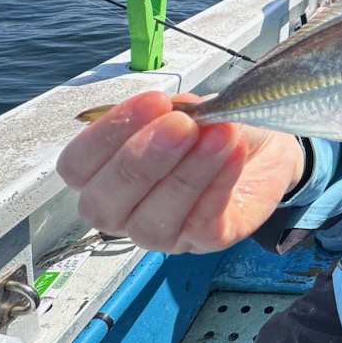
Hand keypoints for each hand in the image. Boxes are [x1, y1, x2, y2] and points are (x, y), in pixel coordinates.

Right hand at [57, 91, 302, 253]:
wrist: (265, 150)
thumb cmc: (211, 131)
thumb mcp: (187, 111)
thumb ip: (171, 112)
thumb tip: (173, 112)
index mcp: (105, 176)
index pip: (77, 166)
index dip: (107, 134)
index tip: (153, 101)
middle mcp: (125, 212)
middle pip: (105, 202)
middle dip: (141, 158)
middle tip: (180, 124)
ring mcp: (164, 234)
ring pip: (155, 220)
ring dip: (187, 173)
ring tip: (217, 135)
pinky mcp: (207, 241)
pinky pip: (204, 222)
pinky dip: (219, 184)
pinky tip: (233, 152)